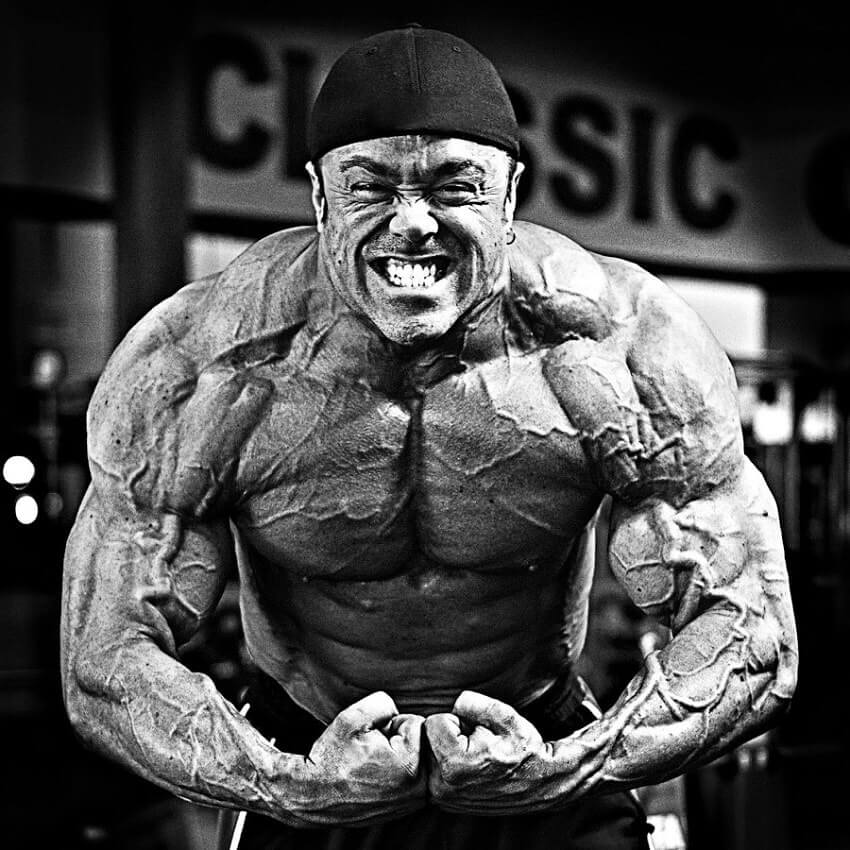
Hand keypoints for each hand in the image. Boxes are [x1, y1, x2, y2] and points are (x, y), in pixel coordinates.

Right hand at [290, 692, 425, 826]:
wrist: (312, 795)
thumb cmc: (331, 756)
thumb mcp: (352, 717)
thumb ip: (383, 703)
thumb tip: (397, 713)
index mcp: (408, 768)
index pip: (415, 724)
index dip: (390, 723)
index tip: (370, 739)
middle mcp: (416, 791)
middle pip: (419, 742)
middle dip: (397, 739)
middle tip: (370, 751)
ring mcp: (411, 804)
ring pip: (414, 758)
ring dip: (396, 755)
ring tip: (371, 763)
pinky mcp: (404, 809)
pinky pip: (409, 776)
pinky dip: (395, 771)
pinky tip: (373, 776)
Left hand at [425, 691, 556, 814]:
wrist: (540, 784)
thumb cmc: (524, 749)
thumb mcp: (507, 718)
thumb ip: (476, 704)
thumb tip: (456, 703)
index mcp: (455, 765)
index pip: (433, 722)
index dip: (457, 720)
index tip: (479, 732)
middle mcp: (442, 787)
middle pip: (427, 738)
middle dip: (449, 734)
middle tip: (477, 744)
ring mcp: (442, 799)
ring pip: (430, 753)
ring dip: (449, 749)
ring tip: (476, 756)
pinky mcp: (445, 803)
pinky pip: (435, 768)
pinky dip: (450, 764)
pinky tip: (472, 768)